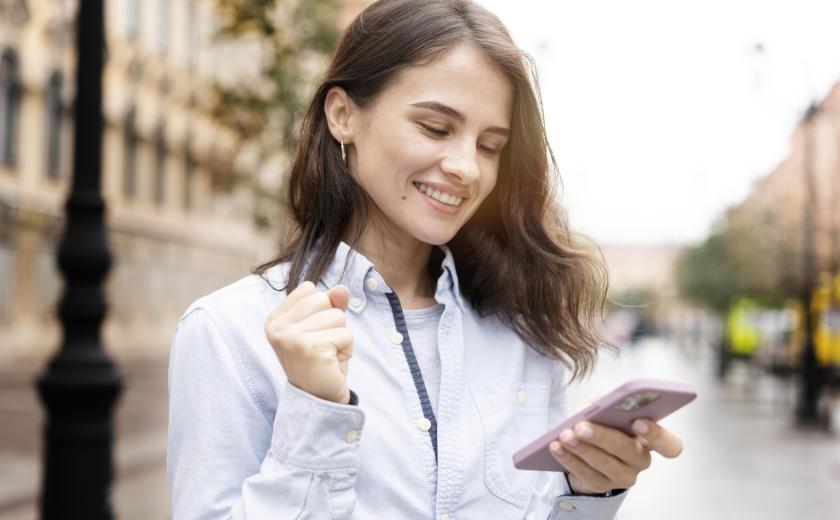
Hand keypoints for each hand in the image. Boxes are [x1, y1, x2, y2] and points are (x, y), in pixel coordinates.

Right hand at [264, 281, 353, 403]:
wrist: (319, 399)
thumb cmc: (321, 360)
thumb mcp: (323, 326)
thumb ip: (330, 304)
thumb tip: (342, 289)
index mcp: (275, 319)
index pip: (310, 289)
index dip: (322, 310)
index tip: (312, 335)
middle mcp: (278, 327)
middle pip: (324, 299)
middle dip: (333, 322)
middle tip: (323, 347)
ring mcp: (291, 337)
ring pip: (338, 316)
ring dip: (341, 337)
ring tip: (327, 355)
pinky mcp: (311, 348)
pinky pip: (346, 334)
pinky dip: (346, 349)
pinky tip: (332, 362)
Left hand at [548, 419, 683, 494]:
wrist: (590, 453)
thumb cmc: (605, 425)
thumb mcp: (606, 410)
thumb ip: (604, 403)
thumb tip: (590, 407)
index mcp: (650, 438)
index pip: (669, 445)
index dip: (657, 434)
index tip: (638, 421)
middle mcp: (641, 459)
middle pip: (628, 451)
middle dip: (603, 437)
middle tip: (581, 427)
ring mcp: (623, 476)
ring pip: (604, 464)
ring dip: (581, 449)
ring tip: (564, 435)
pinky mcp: (602, 486)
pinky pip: (585, 474)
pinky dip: (568, 459)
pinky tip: (556, 447)